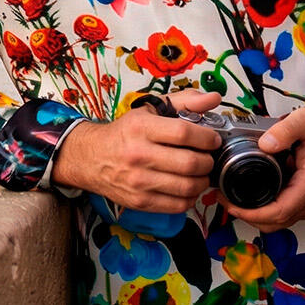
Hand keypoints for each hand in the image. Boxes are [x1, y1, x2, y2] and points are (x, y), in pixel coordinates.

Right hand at [52, 90, 221, 214]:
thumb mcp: (149, 111)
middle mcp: (138, 154)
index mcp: (141, 127)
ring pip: (188, 187)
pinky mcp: (140, 201)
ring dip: (202, 181)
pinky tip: (187, 187)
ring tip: (199, 173)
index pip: (184, 133)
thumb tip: (213, 98)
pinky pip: (178, 205)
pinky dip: (190, 197)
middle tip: (207, 158)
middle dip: (208, 161)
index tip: (212, 139)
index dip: (206, 137)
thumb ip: (184, 102)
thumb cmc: (124, 134)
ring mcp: (139, 181)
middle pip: (190, 163)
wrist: (91, 158)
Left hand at [225, 104, 304, 231]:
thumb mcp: (304, 121)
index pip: (279, 212)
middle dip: (250, 217)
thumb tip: (264, 144)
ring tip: (236, 199)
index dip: (253, 214)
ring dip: (258, 216)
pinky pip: (287, 212)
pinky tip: (254, 196)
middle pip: (278, 222)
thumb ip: (283, 131)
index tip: (233, 205)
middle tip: (227, 201)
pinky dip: (268, 210)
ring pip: (282, 221)